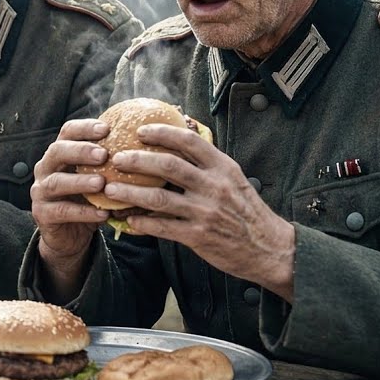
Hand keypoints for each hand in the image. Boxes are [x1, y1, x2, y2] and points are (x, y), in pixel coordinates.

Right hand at [30, 119, 111, 299]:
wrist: (69, 236)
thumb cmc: (89, 200)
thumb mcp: (100, 179)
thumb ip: (113, 164)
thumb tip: (152, 147)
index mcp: (59, 154)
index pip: (67, 132)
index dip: (84, 128)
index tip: (106, 128)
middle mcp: (46, 169)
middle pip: (56, 151)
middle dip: (80, 151)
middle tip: (103, 154)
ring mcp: (40, 192)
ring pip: (56, 182)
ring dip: (79, 181)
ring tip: (101, 183)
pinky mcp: (42, 215)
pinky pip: (62, 211)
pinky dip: (84, 212)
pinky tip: (103, 213)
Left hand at [104, 124, 295, 300]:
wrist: (269, 248)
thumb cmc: (247, 211)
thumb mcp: (234, 179)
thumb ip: (207, 164)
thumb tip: (177, 142)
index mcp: (222, 167)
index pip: (188, 140)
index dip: (161, 132)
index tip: (140, 131)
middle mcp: (214, 186)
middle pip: (167, 165)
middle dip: (136, 160)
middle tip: (117, 158)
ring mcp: (205, 211)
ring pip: (158, 197)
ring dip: (130, 192)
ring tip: (111, 190)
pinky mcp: (198, 235)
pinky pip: (162, 227)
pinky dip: (142, 222)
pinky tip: (129, 220)